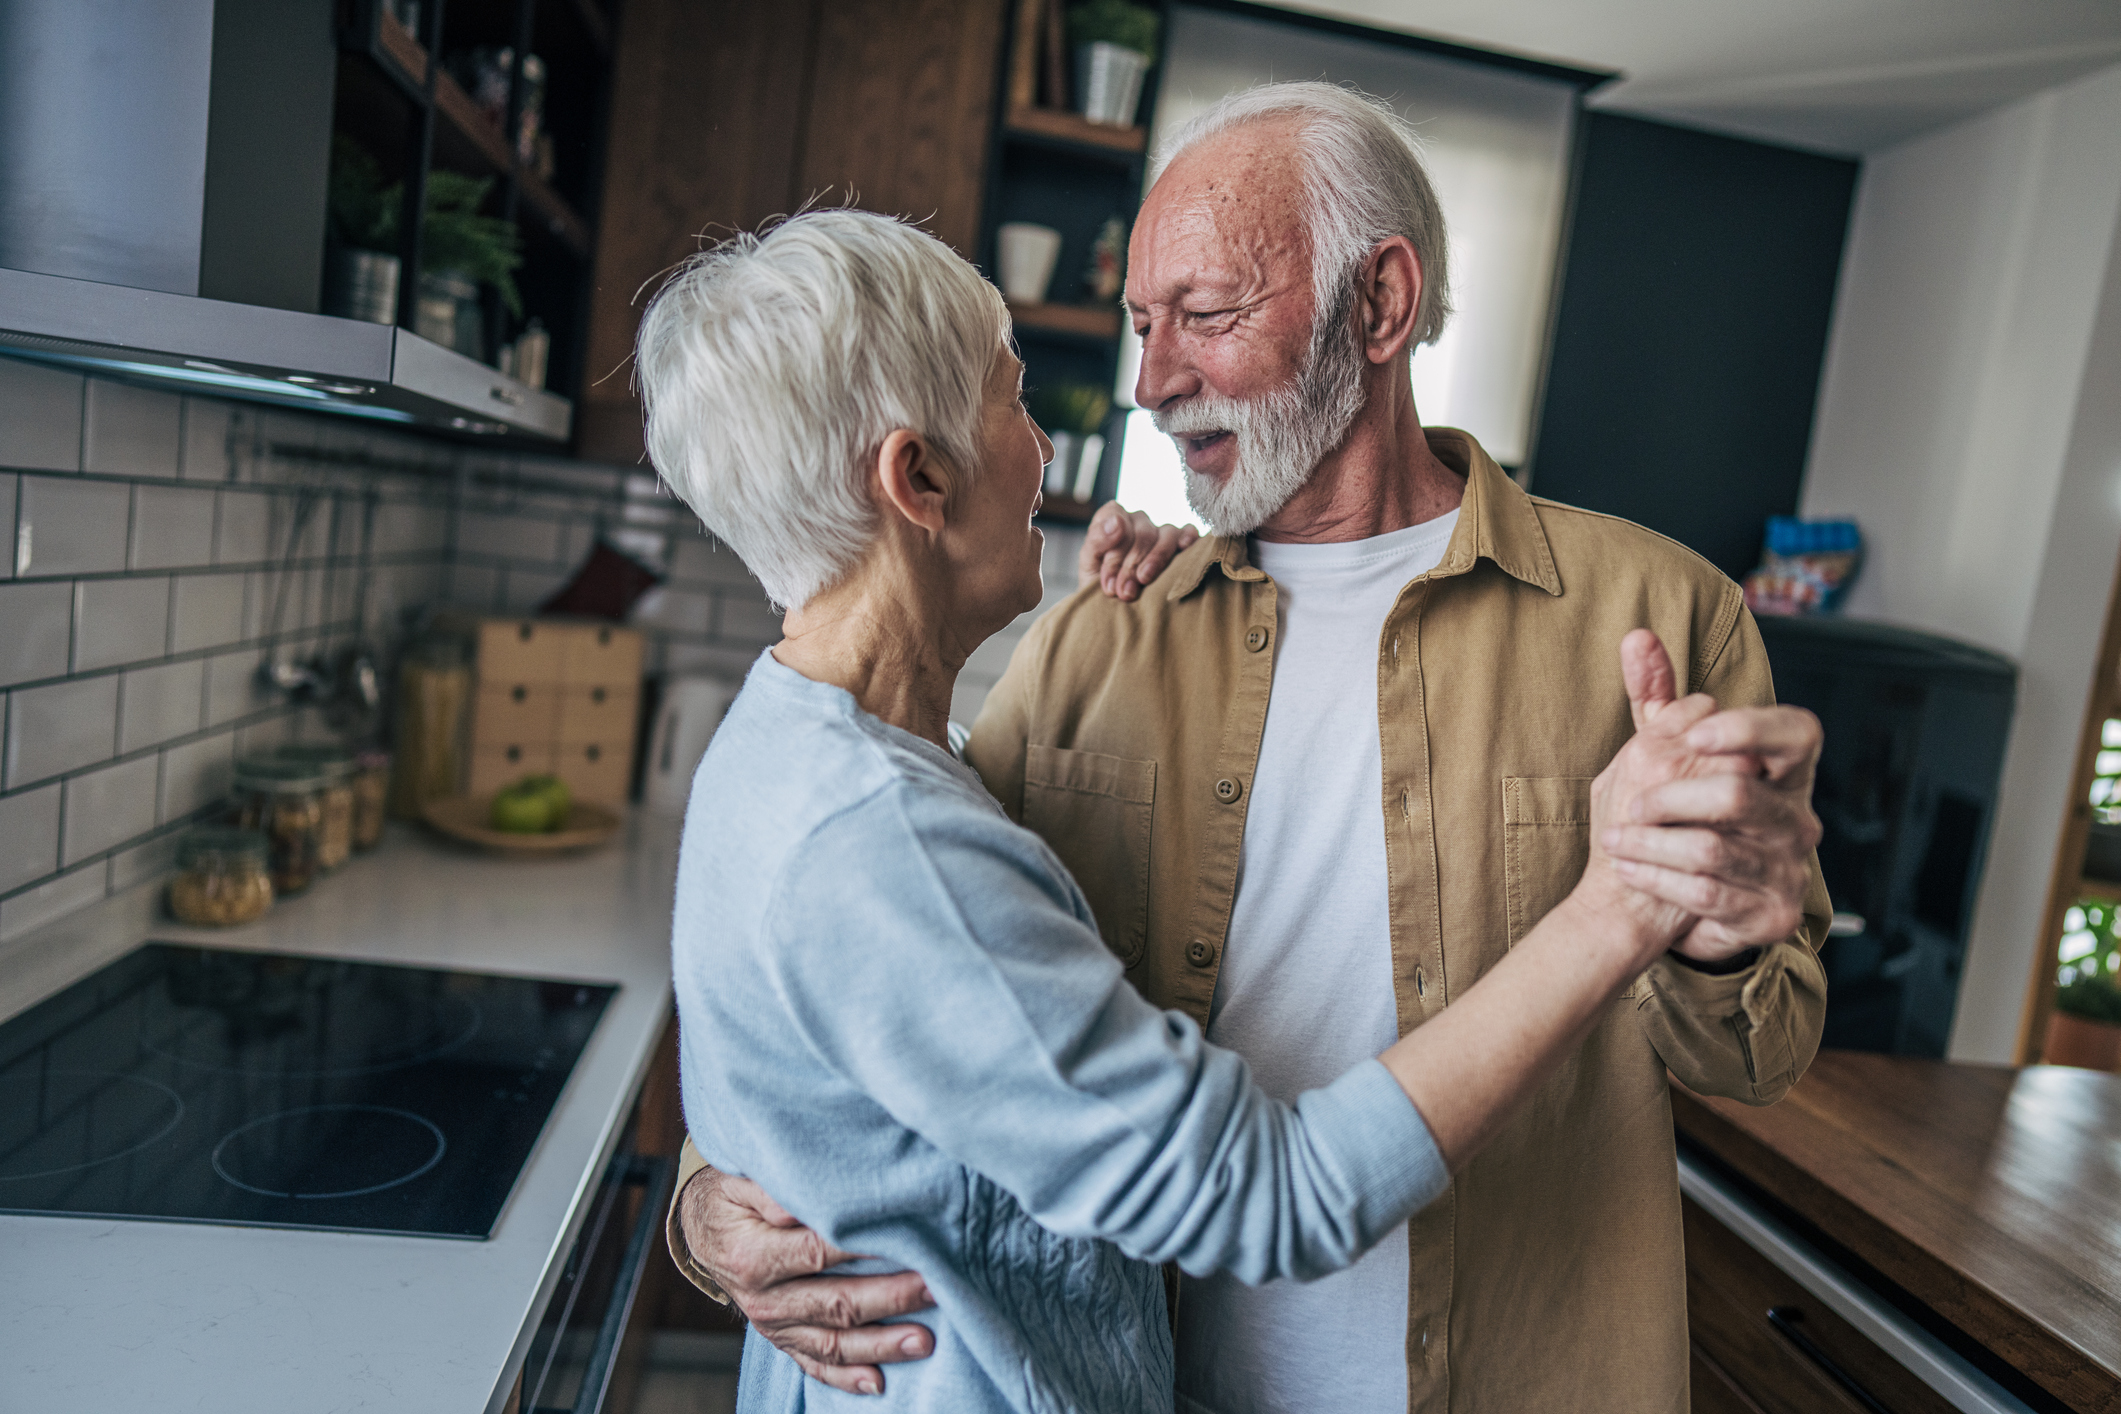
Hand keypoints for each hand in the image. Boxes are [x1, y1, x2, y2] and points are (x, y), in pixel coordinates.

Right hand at [677, 1165, 933, 1394]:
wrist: (701, 1230)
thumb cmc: (729, 1196)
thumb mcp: (741, 1179)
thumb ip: (775, 1189)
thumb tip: (808, 1199)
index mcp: (753, 1257)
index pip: (817, 1254)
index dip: (862, 1249)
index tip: (906, 1239)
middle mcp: (763, 1299)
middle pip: (835, 1303)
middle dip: (890, 1299)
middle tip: (934, 1288)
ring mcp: (773, 1325)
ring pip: (832, 1343)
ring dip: (881, 1345)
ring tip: (924, 1341)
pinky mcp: (782, 1340)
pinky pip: (814, 1364)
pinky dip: (846, 1378)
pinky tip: (878, 1383)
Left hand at [1080, 502, 1198, 600]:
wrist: (1115, 612)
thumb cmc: (1099, 586)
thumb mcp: (1088, 565)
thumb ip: (1096, 540)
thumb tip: (1117, 521)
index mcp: (1112, 519)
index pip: (1115, 518)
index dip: (1113, 553)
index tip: (1108, 583)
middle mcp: (1137, 521)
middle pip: (1141, 534)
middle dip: (1130, 566)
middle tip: (1123, 593)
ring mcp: (1160, 531)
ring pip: (1166, 534)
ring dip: (1155, 560)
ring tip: (1144, 581)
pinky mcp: (1180, 542)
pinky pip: (1188, 532)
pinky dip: (1188, 538)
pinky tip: (1184, 548)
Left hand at [1599, 629, 1823, 963]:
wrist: (1684, 901)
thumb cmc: (1680, 815)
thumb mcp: (1668, 755)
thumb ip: (1658, 700)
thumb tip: (1635, 637)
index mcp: (1784, 771)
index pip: (1799, 731)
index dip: (1751, 728)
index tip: (1696, 735)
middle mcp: (1797, 819)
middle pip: (1741, 793)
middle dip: (1674, 798)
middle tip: (1631, 805)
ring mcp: (1788, 869)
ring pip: (1713, 849)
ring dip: (1651, 844)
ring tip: (1613, 840)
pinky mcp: (1768, 914)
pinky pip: (1706, 893)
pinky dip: (1656, 879)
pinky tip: (1628, 870)